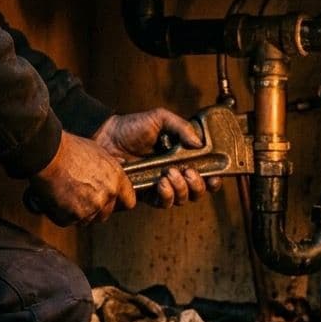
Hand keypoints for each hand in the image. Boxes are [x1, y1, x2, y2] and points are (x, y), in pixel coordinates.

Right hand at [27, 132, 135, 225]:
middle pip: (105, 215)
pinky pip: (68, 221)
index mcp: (116, 180)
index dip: (118, 203)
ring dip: (77, 212)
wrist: (47, 156)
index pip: (128, 202)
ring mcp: (89, 209)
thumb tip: (118, 165)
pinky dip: (61, 214)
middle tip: (80, 197)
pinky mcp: (71, 217)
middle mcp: (106, 197)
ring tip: (66, 194)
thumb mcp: (98, 151)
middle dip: (94, 209)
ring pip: (86, 220)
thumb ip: (110, 166)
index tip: (111, 201)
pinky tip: (56, 198)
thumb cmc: (69, 150)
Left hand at [91, 109, 222, 207]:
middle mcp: (175, 173)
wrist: (106, 137)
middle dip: (197, 184)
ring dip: (181, 189)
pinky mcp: (146, 194)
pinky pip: (163, 203)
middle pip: (197, 191)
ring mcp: (161, 185)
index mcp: (183, 157)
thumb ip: (181, 127)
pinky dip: (166, 195)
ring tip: (170, 173)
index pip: (206, 173)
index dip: (214, 178)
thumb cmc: (132, 127)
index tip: (213, 175)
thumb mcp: (160, 119)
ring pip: (182, 199)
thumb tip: (199, 144)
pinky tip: (161, 183)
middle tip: (187, 172)